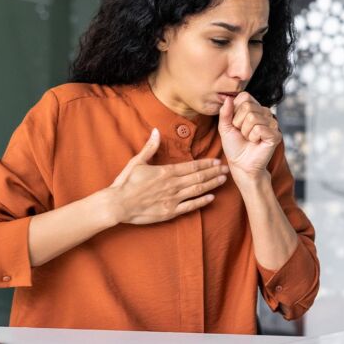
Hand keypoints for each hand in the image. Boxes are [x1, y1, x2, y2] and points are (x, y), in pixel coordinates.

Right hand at [105, 128, 229, 224]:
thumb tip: (156, 131)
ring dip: (211, 184)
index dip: (206, 163)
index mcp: (166, 171)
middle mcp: (173, 185)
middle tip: (226, 169)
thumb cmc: (125, 182)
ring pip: (197, 190)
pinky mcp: (170, 212)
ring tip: (222, 180)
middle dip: (214, 172)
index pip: (191, 166)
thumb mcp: (137, 161)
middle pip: (198, 177)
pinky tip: (211, 198)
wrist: (117, 204)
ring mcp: (172, 199)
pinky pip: (190, 206)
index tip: (217, 161)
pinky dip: (202, 202)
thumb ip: (150, 147)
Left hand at [218, 92, 281, 176]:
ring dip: (245, 132)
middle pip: (247, 106)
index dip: (235, 110)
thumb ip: (225, 112)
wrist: (241, 164)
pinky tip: (256, 142)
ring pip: (252, 117)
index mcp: (254, 107)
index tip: (235, 123)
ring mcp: (272, 123)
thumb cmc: (234, 145)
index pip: (244, 96)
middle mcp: (265, 113)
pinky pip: (259, 129)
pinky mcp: (276, 135)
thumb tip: (228, 98)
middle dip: (238, 123)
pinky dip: (252, 137)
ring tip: (249, 138)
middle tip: (242, 133)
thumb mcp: (224, 127)